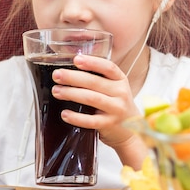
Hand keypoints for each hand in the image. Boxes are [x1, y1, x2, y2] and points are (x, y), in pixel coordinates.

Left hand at [50, 53, 146, 167]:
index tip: (76, 59)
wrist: (132, 130)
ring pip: (92, 98)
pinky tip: (65, 114)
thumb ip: (98, 79)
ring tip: (56, 91)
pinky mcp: (109, 124)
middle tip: (56, 75)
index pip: (108, 67)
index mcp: (120, 80)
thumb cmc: (116, 104)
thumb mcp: (114, 88)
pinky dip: (76, 117)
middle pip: (95, 82)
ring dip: (71, 94)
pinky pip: (91, 121)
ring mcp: (116, 109)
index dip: (92, 62)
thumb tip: (69, 70)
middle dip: (73, 77)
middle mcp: (120, 93)